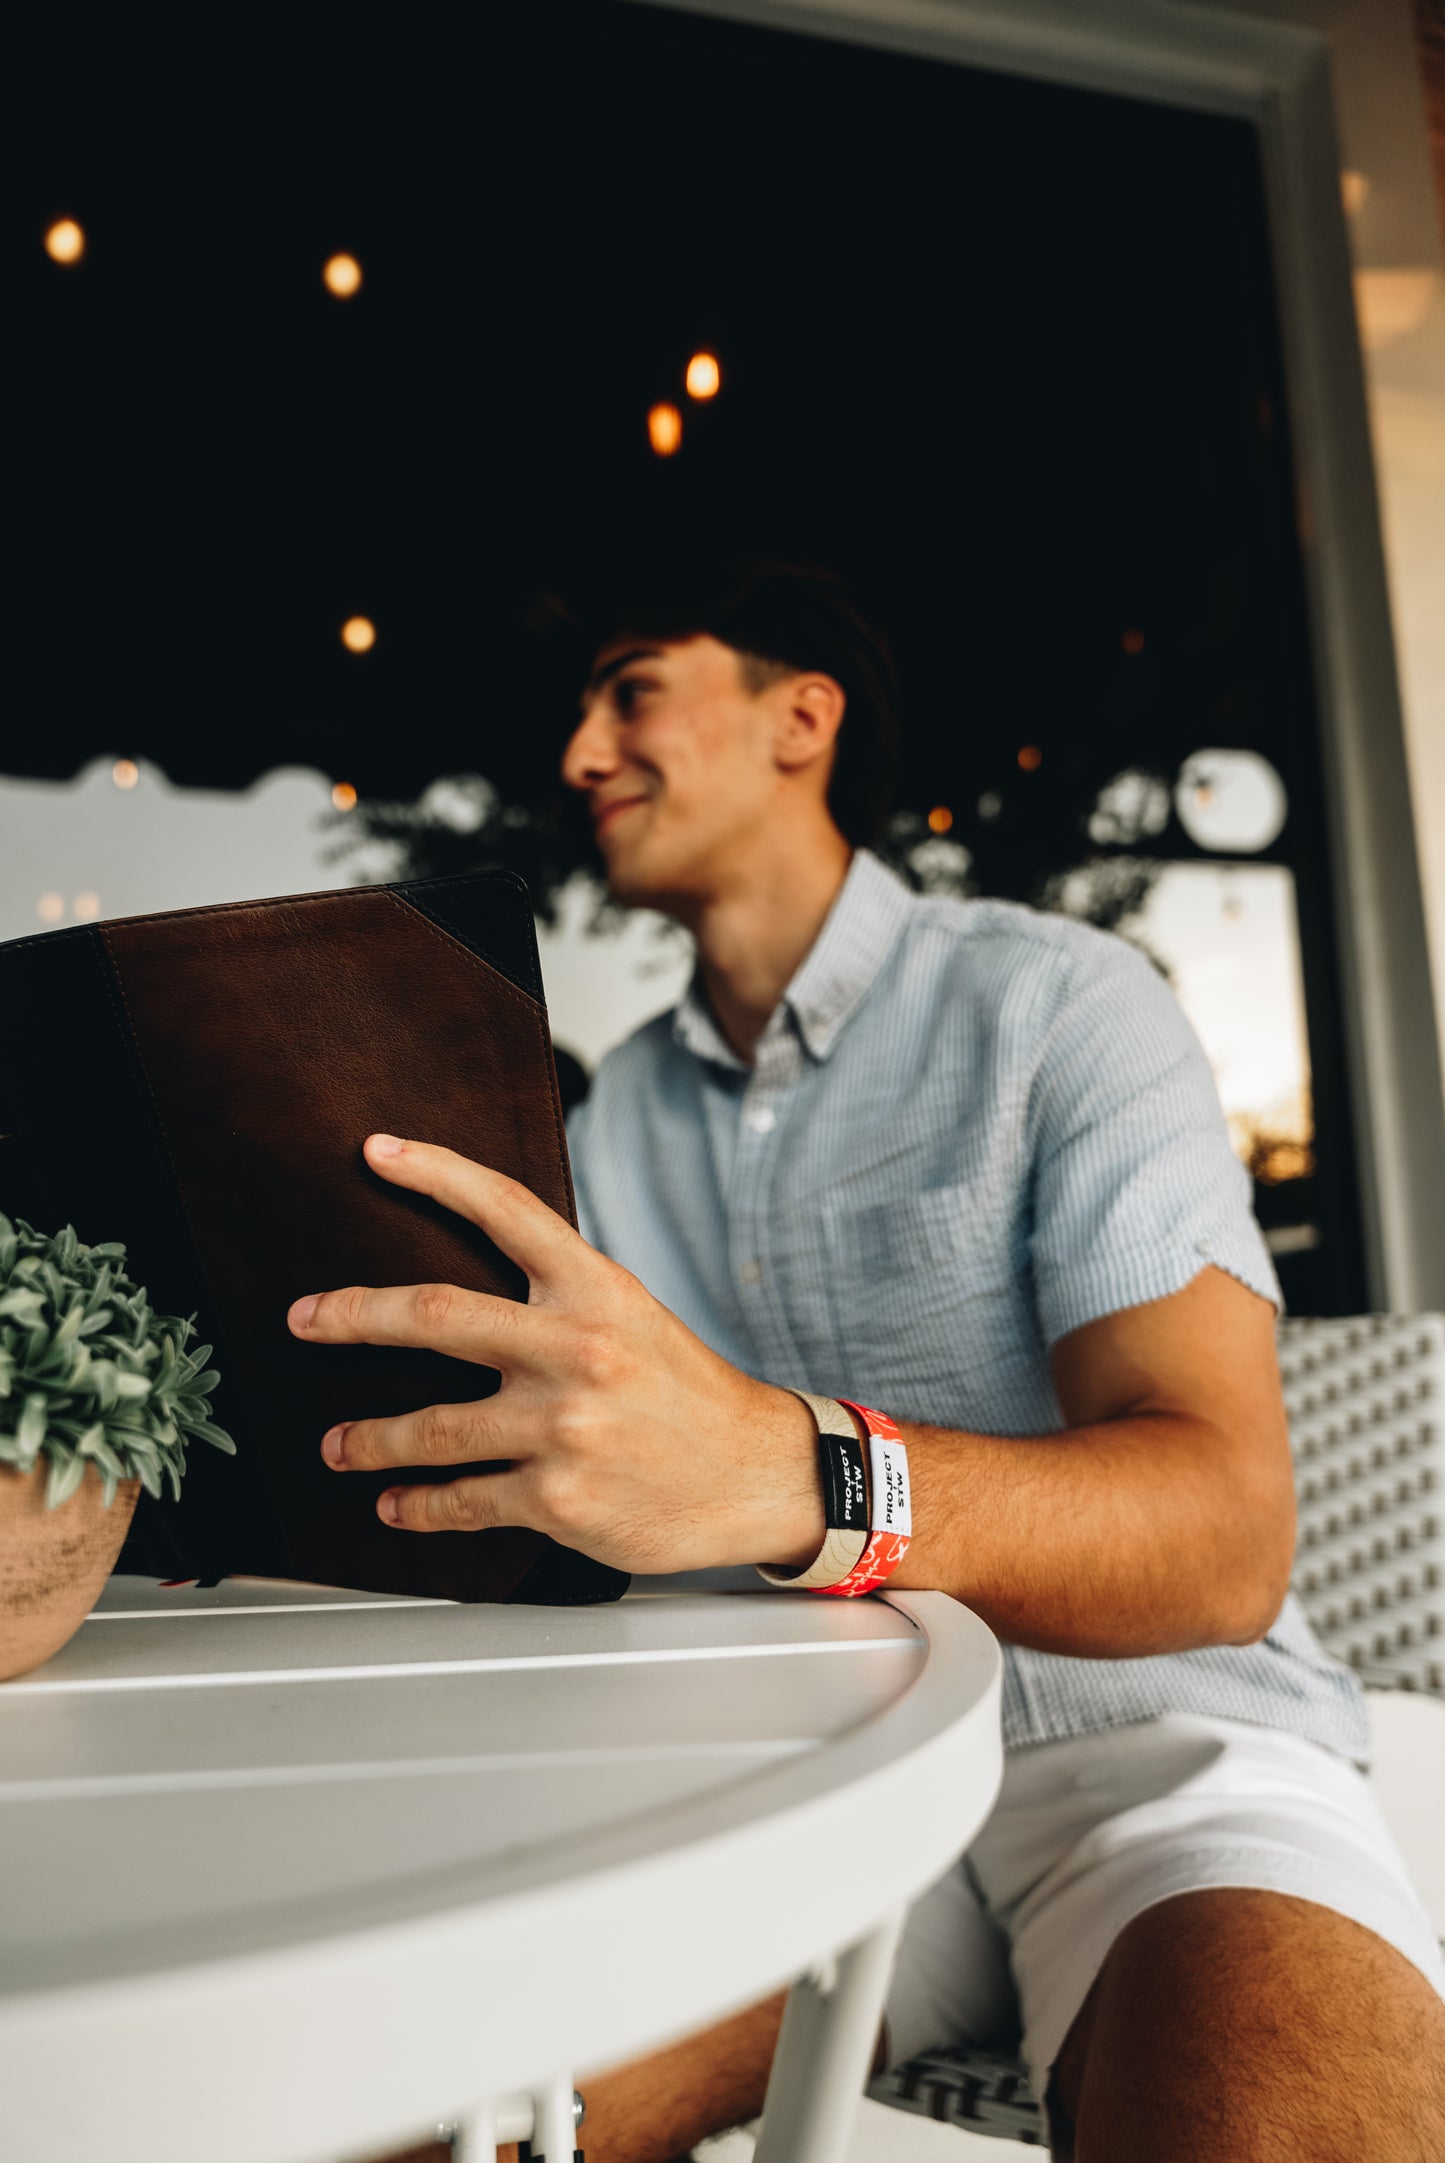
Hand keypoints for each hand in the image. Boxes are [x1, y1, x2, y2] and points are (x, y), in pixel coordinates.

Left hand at [286, 1134, 823, 1574]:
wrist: (756, 1474)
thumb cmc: (688, 1393)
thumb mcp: (633, 1317)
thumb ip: (557, 1296)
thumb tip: (469, 1290)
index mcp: (595, 1289)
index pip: (503, 1209)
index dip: (433, 1172)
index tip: (376, 1151)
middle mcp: (575, 1350)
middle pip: (433, 1317)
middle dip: (351, 1316)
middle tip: (306, 1319)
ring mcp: (563, 1427)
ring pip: (430, 1427)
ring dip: (367, 1440)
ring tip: (337, 1445)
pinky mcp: (557, 1497)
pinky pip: (460, 1500)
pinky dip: (416, 1504)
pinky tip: (396, 1504)